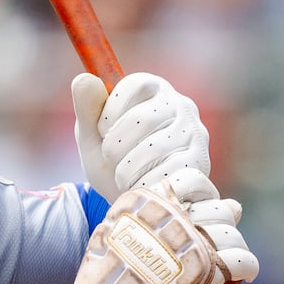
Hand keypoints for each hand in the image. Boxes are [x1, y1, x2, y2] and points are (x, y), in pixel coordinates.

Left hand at [73, 72, 209, 201]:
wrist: (135, 204)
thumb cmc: (113, 163)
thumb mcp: (92, 137)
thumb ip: (86, 109)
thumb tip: (82, 79)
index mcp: (154, 91)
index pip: (134, 85)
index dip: (109, 112)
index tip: (103, 132)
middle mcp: (181, 106)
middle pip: (141, 118)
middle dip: (113, 147)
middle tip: (111, 160)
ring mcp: (195, 134)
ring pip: (153, 149)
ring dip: (125, 171)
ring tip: (124, 177)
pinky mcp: (200, 163)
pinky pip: (166, 173)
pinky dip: (144, 186)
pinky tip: (141, 188)